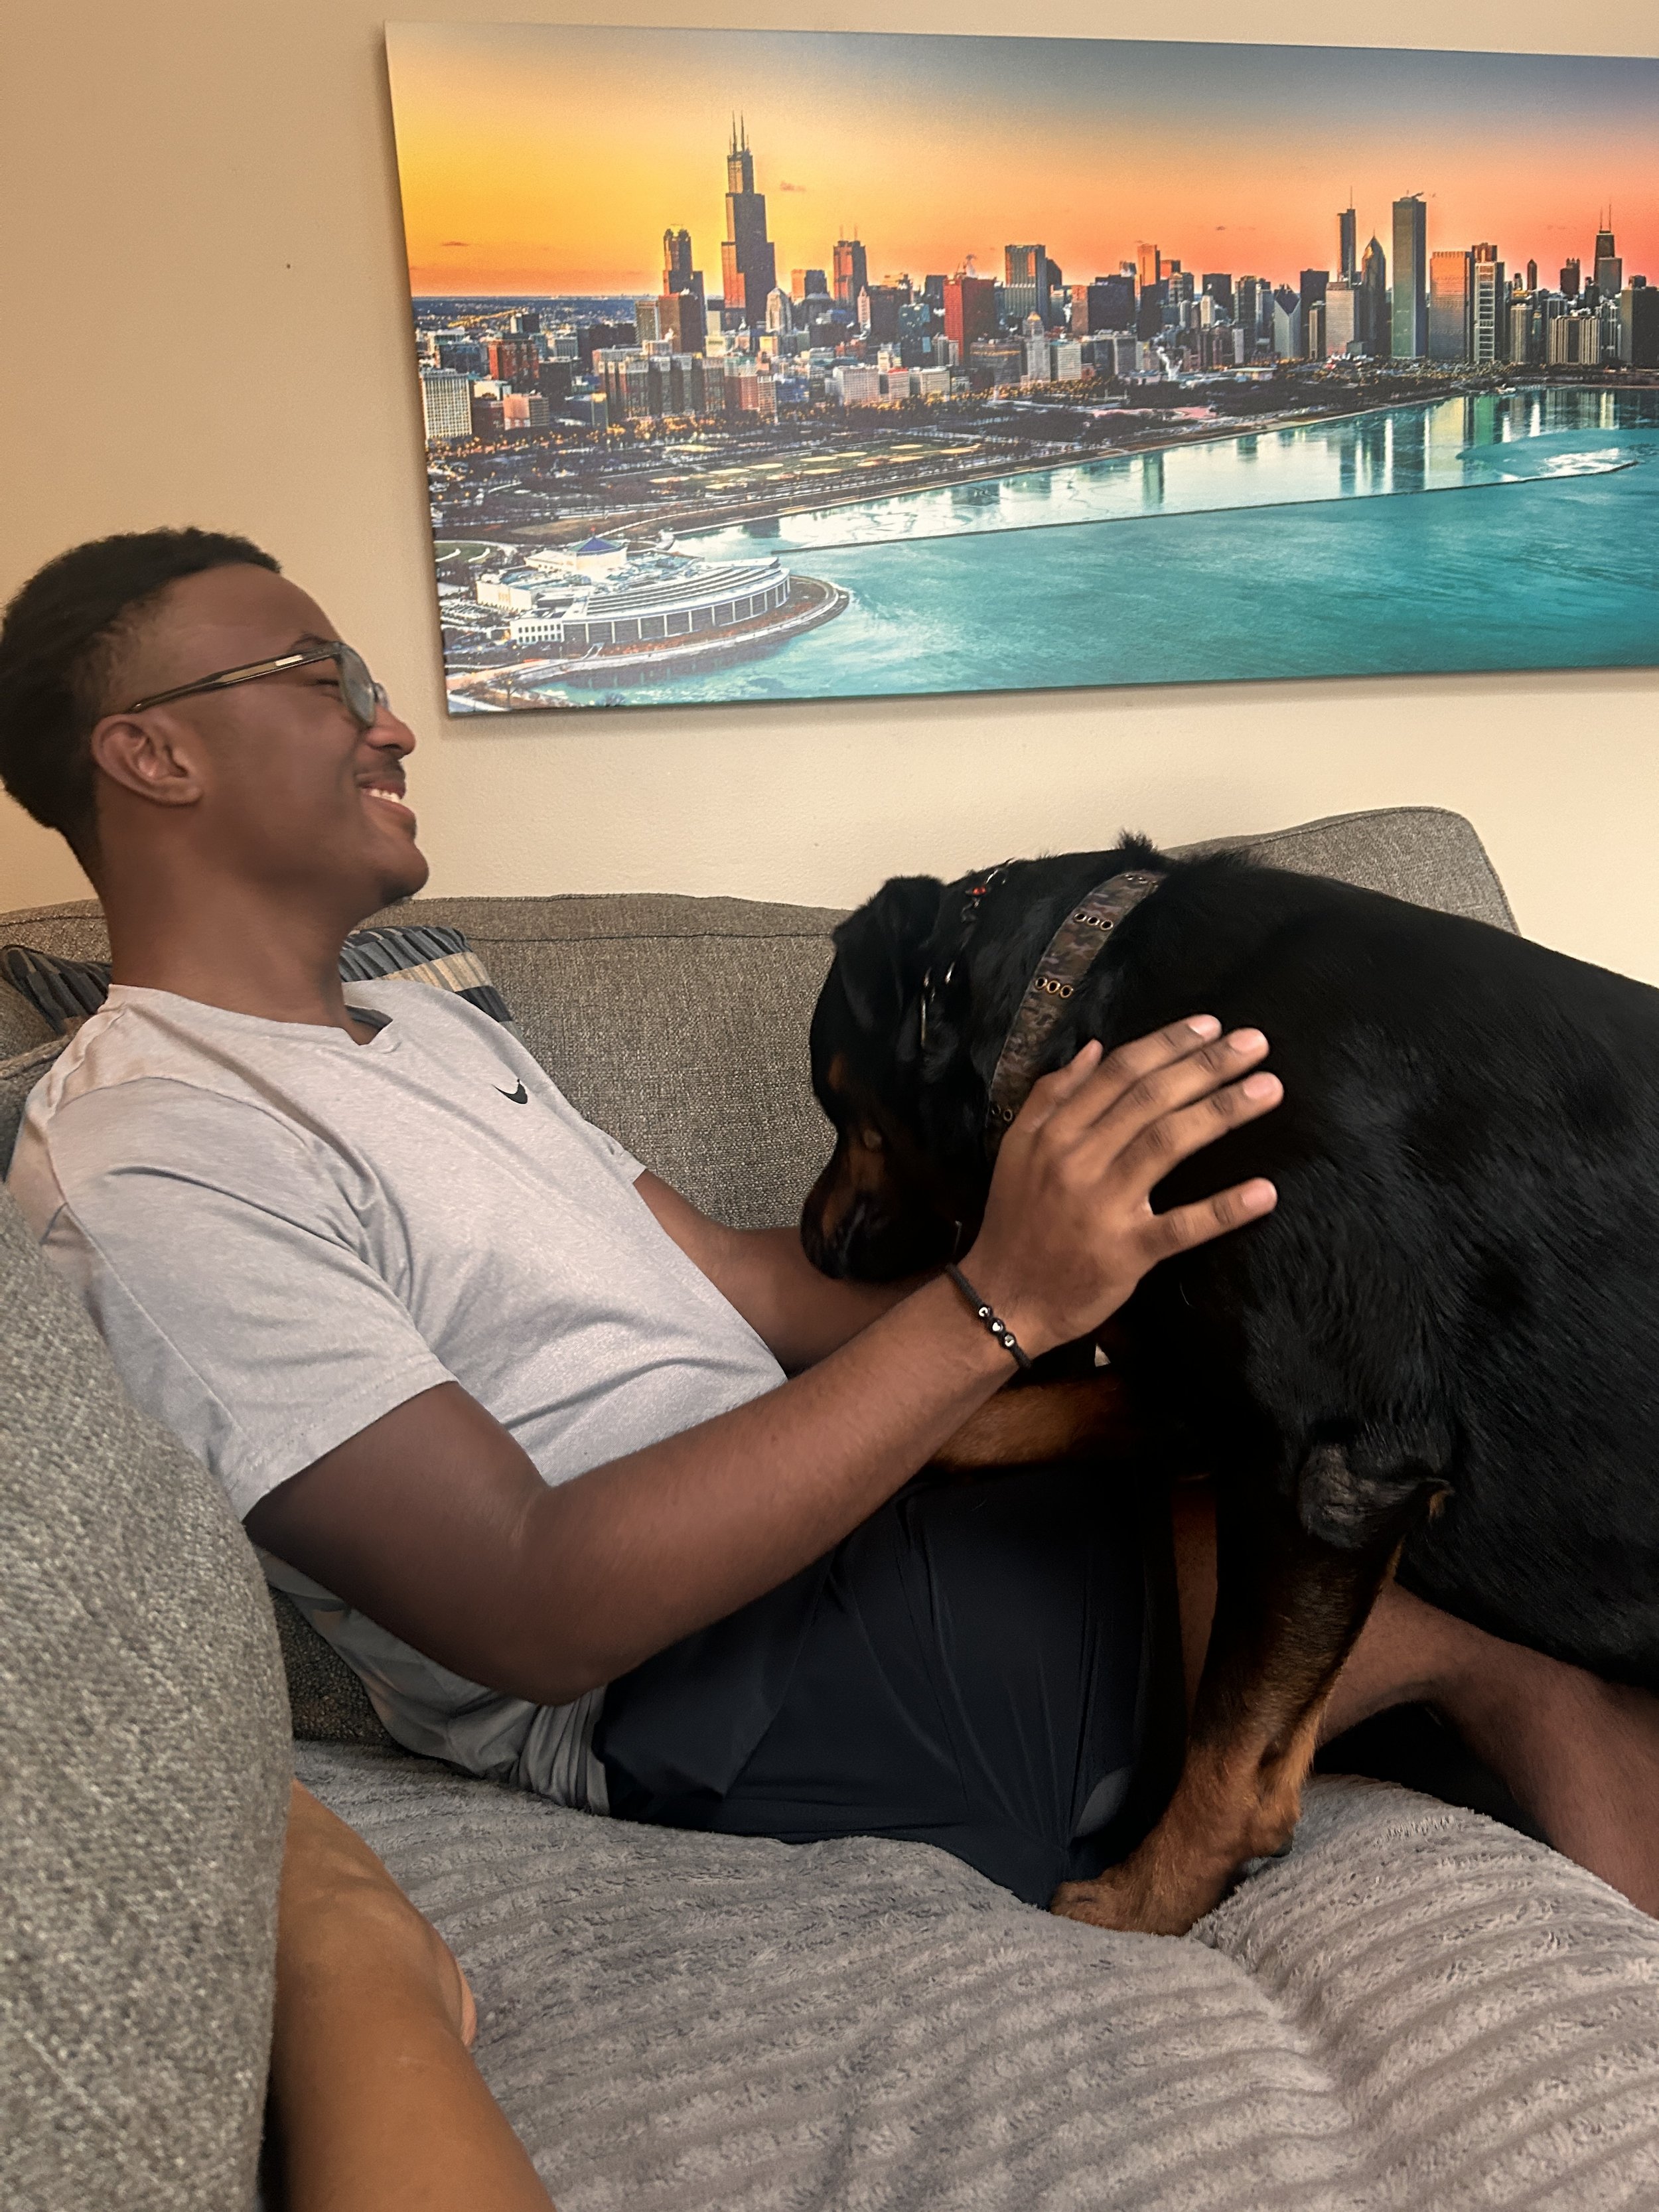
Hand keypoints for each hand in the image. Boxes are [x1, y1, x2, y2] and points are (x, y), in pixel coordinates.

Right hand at [961, 1017, 1278, 1358]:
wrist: (1003, 1298)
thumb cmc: (1015, 1221)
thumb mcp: (1016, 1149)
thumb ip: (1051, 1096)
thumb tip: (1094, 1049)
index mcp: (1055, 1132)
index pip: (1119, 1073)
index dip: (1168, 1044)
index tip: (1211, 1025)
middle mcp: (1079, 1160)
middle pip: (1151, 1099)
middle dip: (1207, 1066)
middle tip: (1256, 1044)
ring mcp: (1104, 1206)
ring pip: (1168, 1144)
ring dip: (1223, 1112)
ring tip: (1268, 1089)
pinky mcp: (1127, 1253)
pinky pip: (1182, 1226)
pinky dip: (1224, 1209)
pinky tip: (1264, 1191)